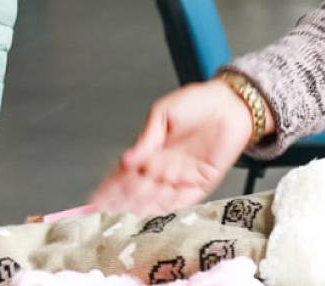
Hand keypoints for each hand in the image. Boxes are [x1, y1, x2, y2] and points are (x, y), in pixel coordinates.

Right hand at [88, 80, 252, 214]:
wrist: (230, 104)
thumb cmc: (198, 103)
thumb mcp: (162, 114)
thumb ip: (146, 139)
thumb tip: (126, 159)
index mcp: (152, 151)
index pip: (125, 173)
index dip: (109, 187)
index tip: (94, 199)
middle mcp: (164, 167)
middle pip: (137, 191)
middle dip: (118, 203)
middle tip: (100, 217)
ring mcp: (181, 178)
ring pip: (154, 200)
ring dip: (136, 210)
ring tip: (118, 222)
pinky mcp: (201, 184)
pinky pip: (180, 202)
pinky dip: (164, 211)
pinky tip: (148, 219)